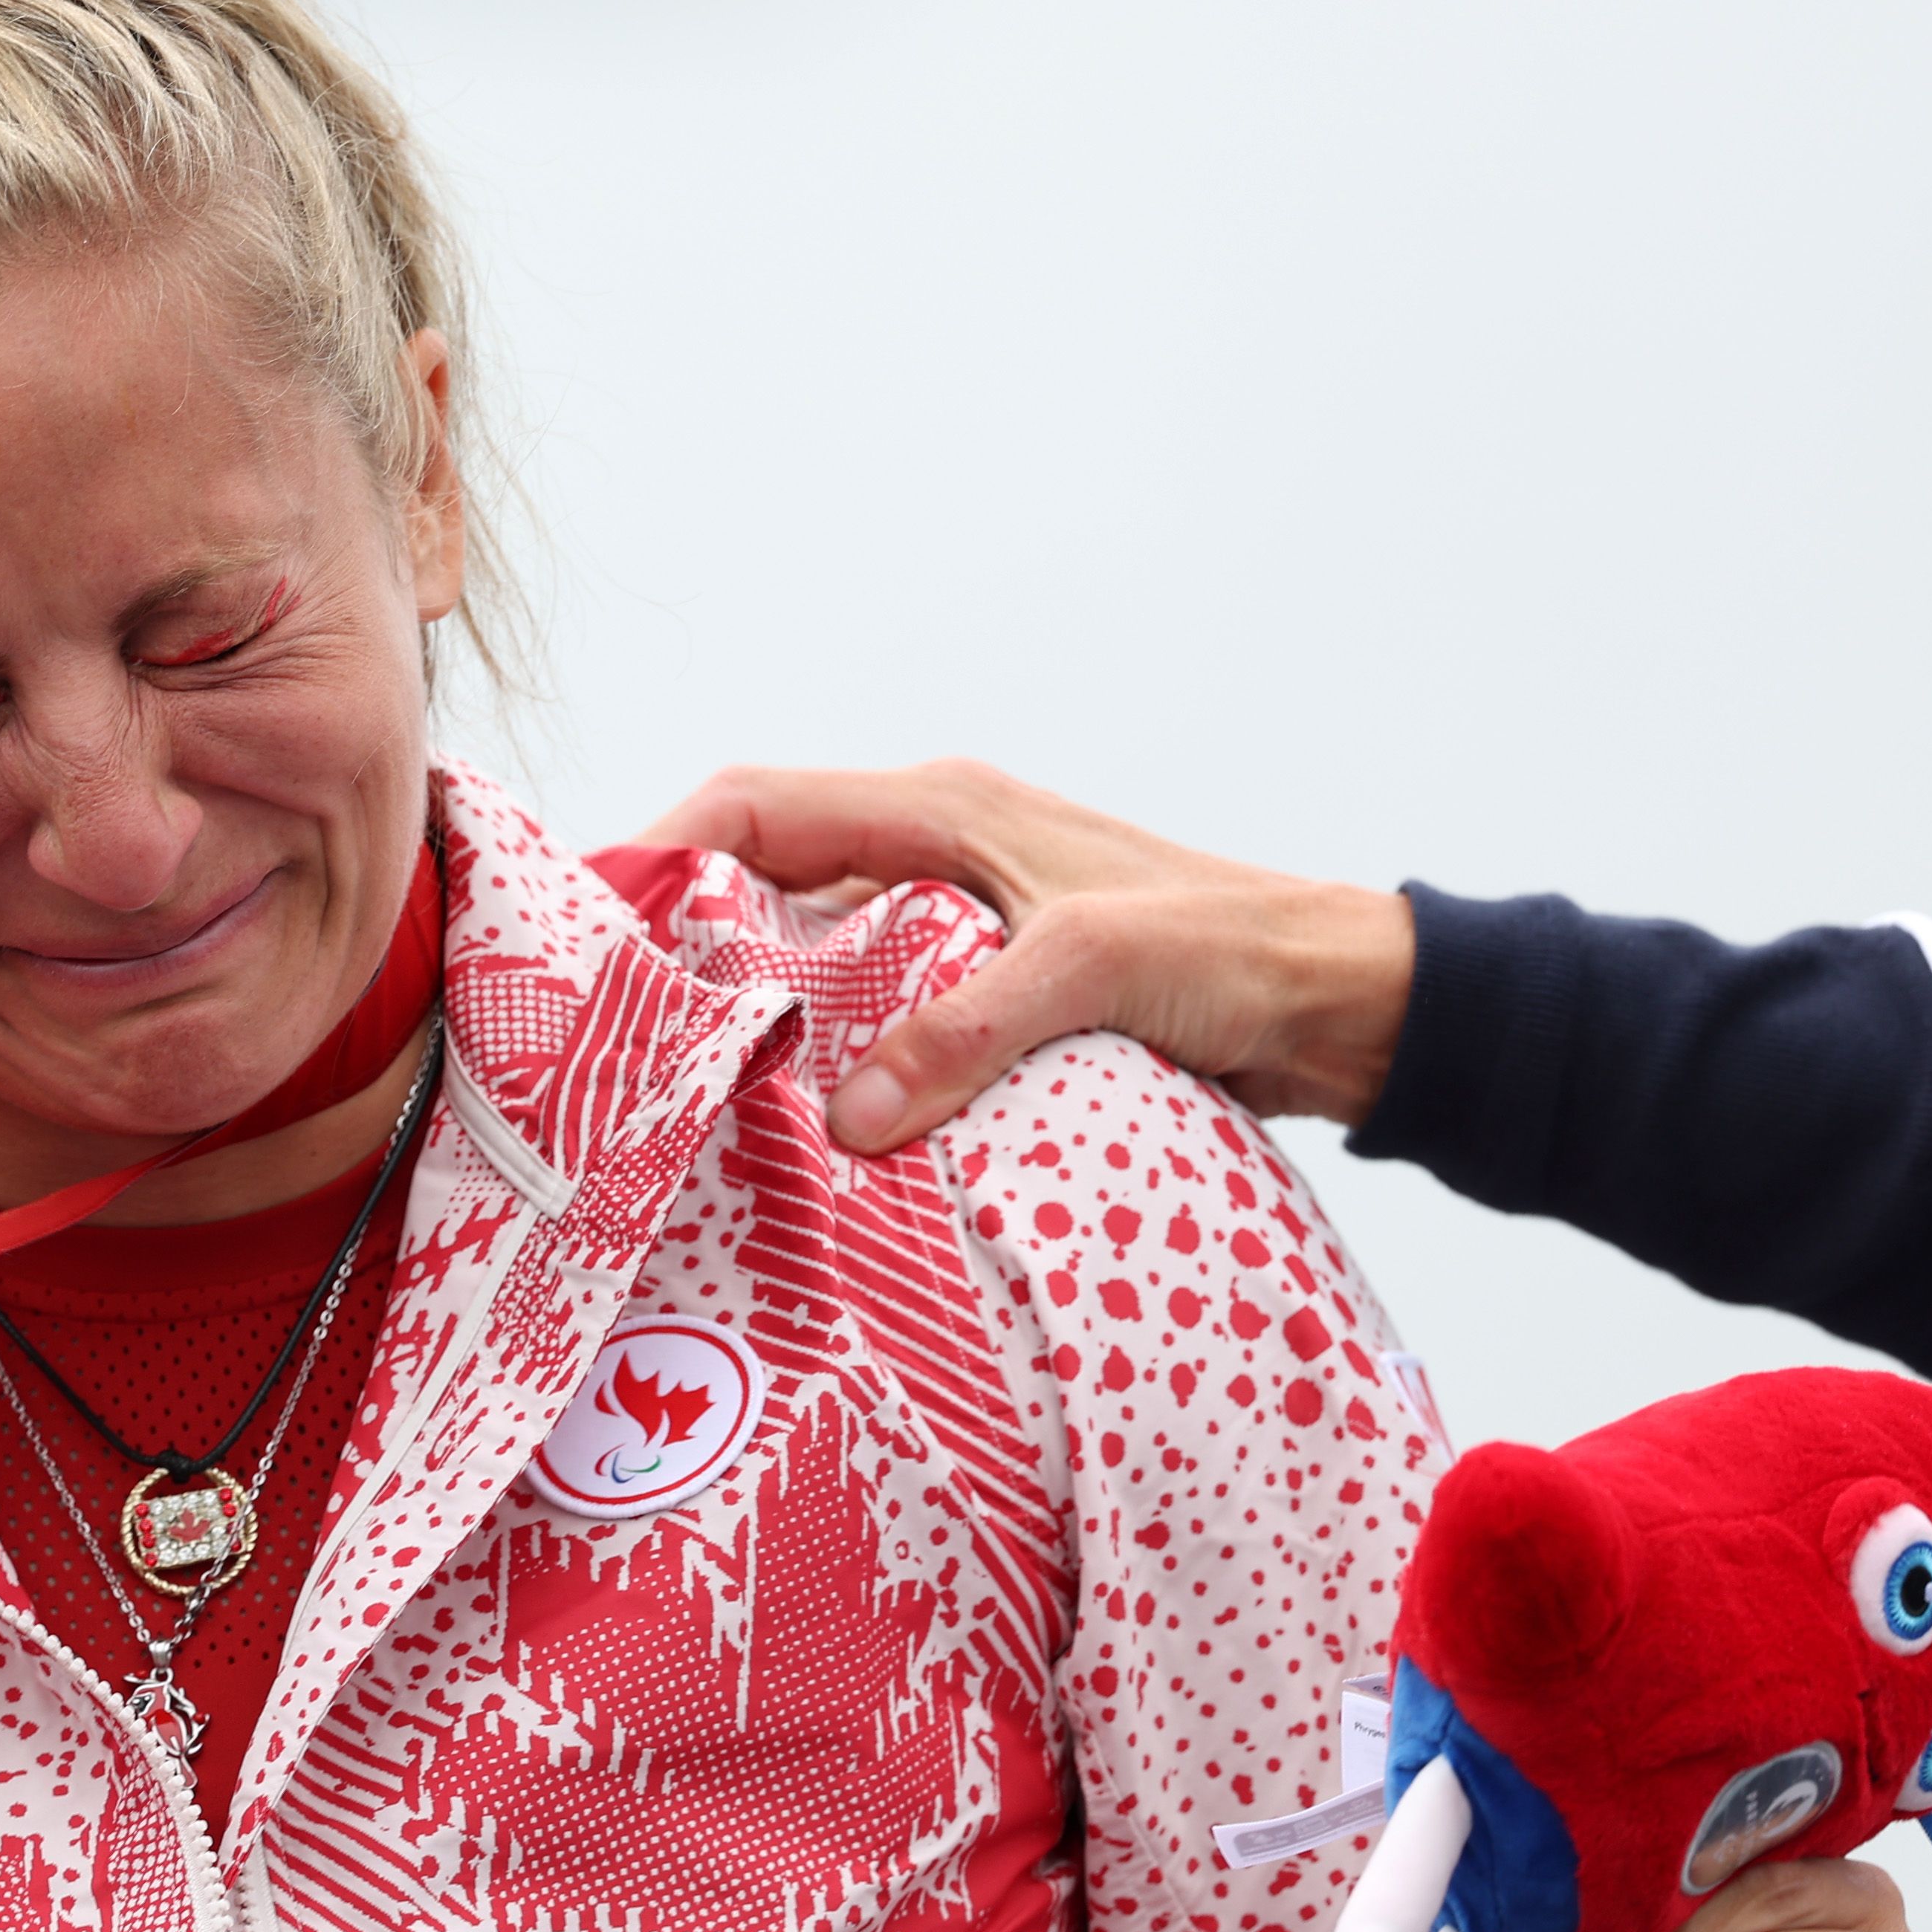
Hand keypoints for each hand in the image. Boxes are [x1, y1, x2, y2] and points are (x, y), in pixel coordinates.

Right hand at [635, 760, 1416, 1151]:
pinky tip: (797, 1126)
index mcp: (944, 810)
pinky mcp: (987, 992)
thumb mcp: (1093, 972)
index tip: (589, 924)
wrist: (1343, 1001)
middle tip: (615, 1027)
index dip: (660, 849)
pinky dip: (824, 1056)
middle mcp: (936, 853)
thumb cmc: (1234, 949)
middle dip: (683, 939)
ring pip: (812, 950)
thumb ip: (965, 1030)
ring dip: (754, 1007)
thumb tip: (845, 1118)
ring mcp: (958, 924)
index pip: (756, 806)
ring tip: (683, 1086)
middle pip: (763, 877)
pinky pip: (871, 1012)